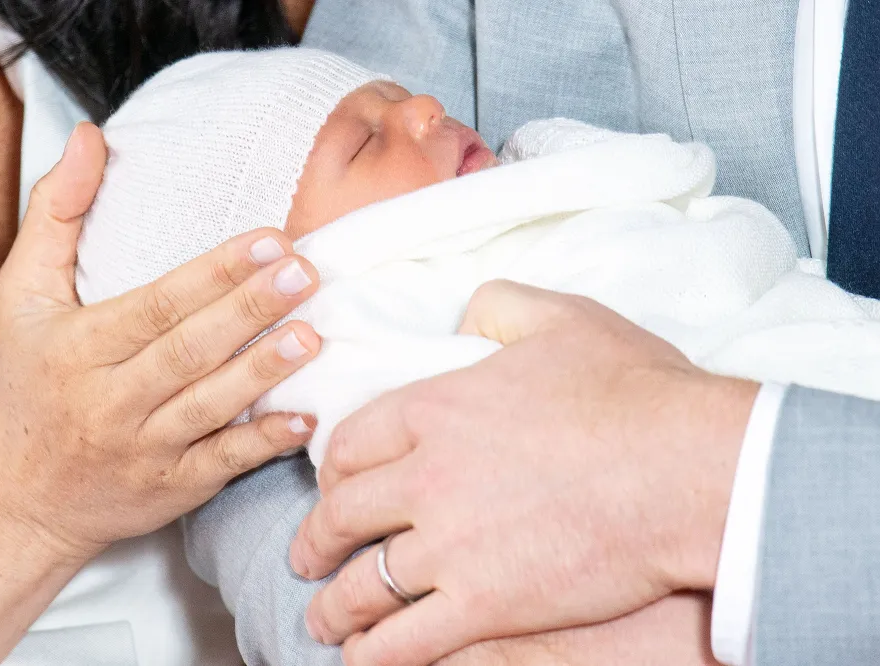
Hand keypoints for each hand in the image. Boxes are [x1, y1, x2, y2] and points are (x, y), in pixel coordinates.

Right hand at [0, 123, 321, 557]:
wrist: (23, 500)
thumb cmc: (29, 384)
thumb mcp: (20, 296)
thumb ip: (54, 214)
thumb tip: (91, 137)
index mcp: (79, 347)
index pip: (155, 305)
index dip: (213, 273)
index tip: (268, 238)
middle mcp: (111, 400)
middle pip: (188, 350)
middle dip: (249, 309)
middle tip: (305, 272)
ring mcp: (145, 449)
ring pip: (210, 406)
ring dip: (263, 371)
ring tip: (313, 334)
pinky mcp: (174, 488)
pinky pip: (222, 464)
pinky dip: (264, 443)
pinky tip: (305, 418)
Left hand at [290, 280, 757, 664]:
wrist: (687, 465)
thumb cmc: (632, 390)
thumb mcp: (561, 318)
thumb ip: (498, 306)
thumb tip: (466, 314)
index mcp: (435, 408)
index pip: (350, 443)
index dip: (331, 470)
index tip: (330, 486)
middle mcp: (426, 477)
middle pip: (342, 516)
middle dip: (315, 542)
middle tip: (307, 556)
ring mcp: (451, 545)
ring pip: (364, 586)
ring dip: (335, 607)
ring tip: (325, 618)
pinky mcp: (486, 604)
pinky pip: (407, 642)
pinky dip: (375, 655)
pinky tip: (364, 658)